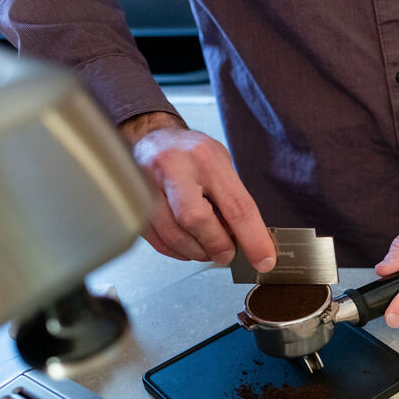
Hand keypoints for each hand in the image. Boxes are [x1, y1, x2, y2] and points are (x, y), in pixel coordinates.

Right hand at [120, 112, 274, 270]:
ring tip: (207, 247)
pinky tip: (188, 244)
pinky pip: (158, 240)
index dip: (252, 239)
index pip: (235, 205)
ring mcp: (148, 184)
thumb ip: (234, 201)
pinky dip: (178, 250)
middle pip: (196, 220)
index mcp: (206, 157)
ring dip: (197, 251)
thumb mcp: (221, 165)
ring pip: (174, 235)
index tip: (264, 260)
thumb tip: (250, 242)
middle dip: (217, 245)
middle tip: (226, 252)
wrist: (151, 138)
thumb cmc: (192, 154)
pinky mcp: (134, 203)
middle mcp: (174, 167)